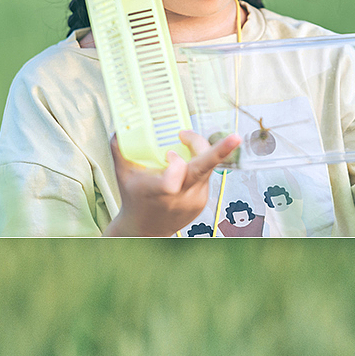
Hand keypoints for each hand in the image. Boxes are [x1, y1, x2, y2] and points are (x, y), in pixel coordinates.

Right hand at [103, 129, 240, 235]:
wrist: (146, 229)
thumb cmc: (133, 198)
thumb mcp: (122, 174)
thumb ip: (120, 148)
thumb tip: (120, 126)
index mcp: (157, 191)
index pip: (171, 182)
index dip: (174, 165)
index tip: (170, 153)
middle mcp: (180, 197)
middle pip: (202, 170)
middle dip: (220, 152)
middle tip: (235, 137)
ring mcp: (194, 200)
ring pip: (206, 167)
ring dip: (198, 148)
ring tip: (184, 140)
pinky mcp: (203, 201)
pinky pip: (205, 174)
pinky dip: (197, 163)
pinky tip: (183, 165)